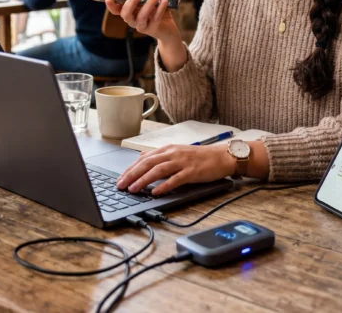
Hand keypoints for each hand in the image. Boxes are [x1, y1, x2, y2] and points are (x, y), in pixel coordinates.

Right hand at [105, 0, 180, 42]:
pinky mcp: (152, 29)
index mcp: (128, 10)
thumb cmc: (155, 8)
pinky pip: (155, 19)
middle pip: (125, 14)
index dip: (111, 6)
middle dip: (131, 2)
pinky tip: (164, 1)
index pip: (116, 10)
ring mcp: (141, 25)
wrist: (168, 27)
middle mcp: (132, 19)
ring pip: (141, 17)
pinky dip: (160, 9)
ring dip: (149, 5)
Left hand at [116, 144, 235, 195]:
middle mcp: (173, 153)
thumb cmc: (199, 157)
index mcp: (168, 149)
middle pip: (148, 163)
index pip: (144, 158)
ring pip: (158, 170)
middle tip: (121, 185)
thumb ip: (160, 157)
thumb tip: (142, 160)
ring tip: (133, 189)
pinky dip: (164, 186)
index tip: (120, 178)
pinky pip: (176, 179)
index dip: (130, 169)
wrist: (221, 156)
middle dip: (132, 174)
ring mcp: (182, 162)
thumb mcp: (177, 153)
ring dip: (144, 180)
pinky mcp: (192, 172)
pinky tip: (155, 192)